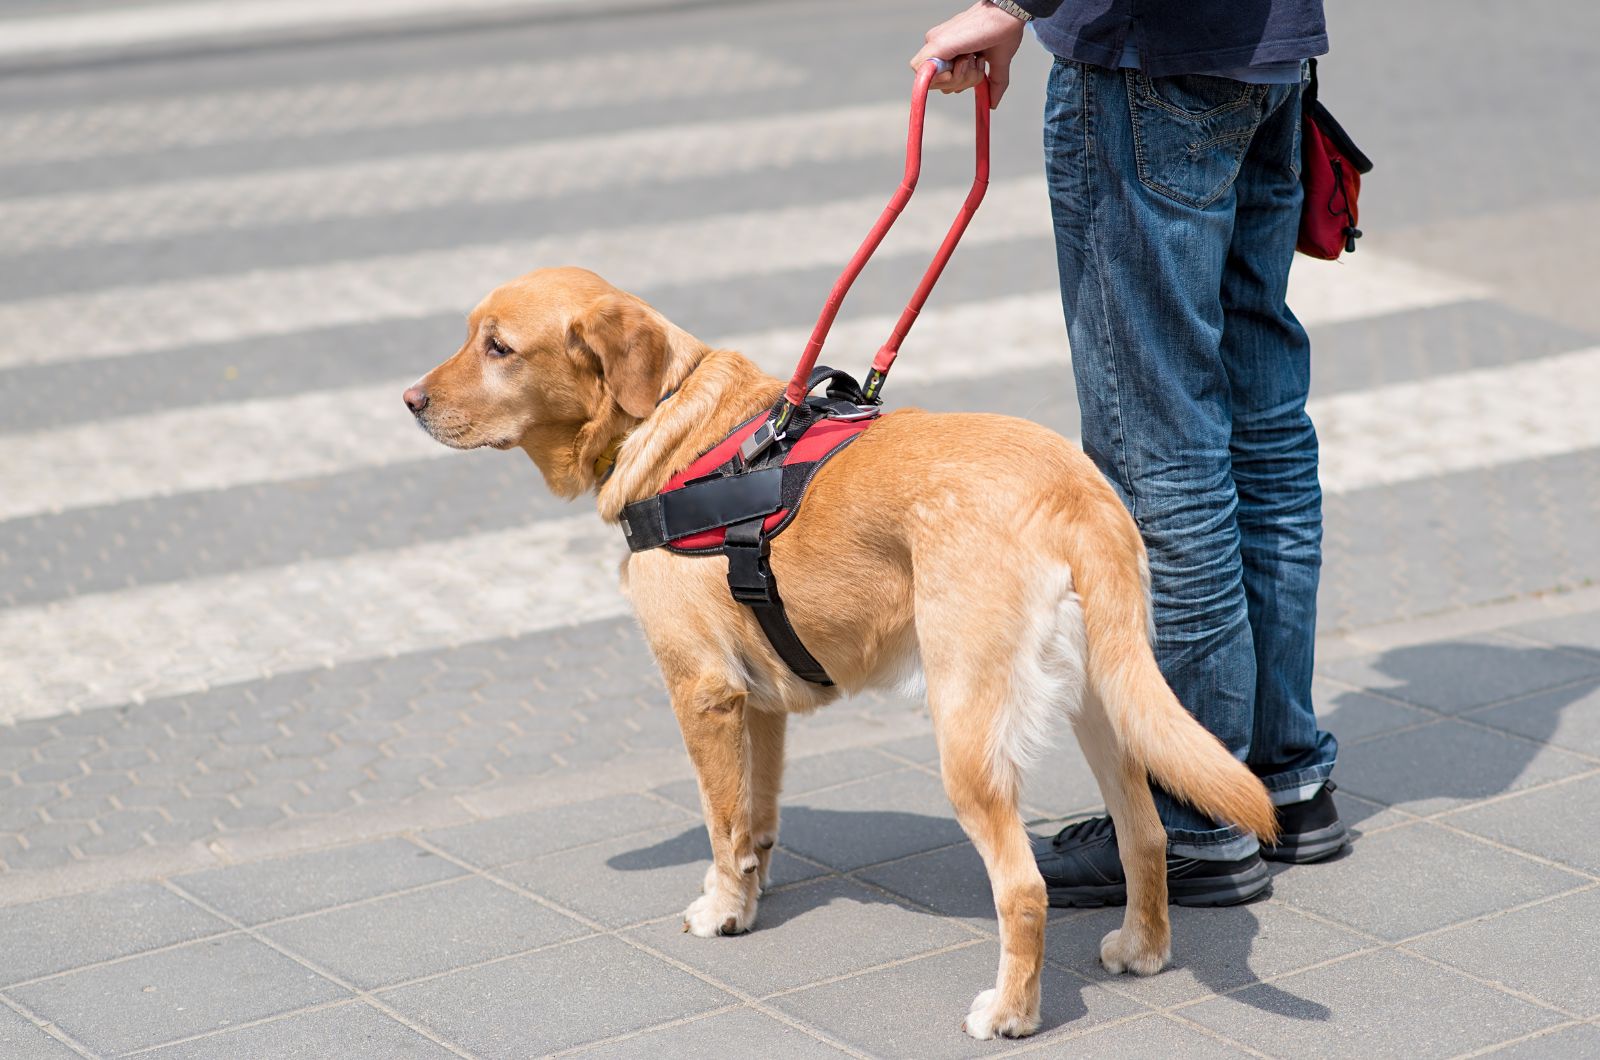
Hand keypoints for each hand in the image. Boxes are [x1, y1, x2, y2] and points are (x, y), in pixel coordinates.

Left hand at [910, 1, 1026, 108]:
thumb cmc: (1003, 32)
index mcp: (948, 50)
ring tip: (974, 57)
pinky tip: (965, 59)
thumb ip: (992, 84)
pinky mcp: (936, 45)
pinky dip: (948, 76)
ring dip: (960, 78)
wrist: (1007, 14)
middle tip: (976, 62)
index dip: (954, 83)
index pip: (940, 81)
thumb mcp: (996, 63)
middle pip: (937, 85)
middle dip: (960, 83)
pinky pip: (927, 76)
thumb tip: (993, 105)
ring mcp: (935, 44)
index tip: (975, 69)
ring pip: (934, 83)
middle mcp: (938, 46)